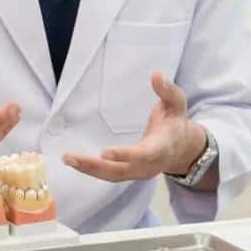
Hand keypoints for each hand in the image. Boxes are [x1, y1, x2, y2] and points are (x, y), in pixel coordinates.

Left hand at [63, 71, 206, 182]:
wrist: (182, 148)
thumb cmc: (175, 122)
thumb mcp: (176, 103)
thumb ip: (167, 90)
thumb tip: (156, 74)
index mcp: (162, 147)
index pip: (144, 154)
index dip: (126, 154)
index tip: (105, 152)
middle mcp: (150, 165)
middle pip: (122, 170)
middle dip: (97, 166)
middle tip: (72, 158)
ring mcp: (139, 172)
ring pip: (113, 176)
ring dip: (89, 169)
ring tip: (68, 159)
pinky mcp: (130, 173)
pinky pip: (109, 175)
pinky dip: (92, 170)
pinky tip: (75, 162)